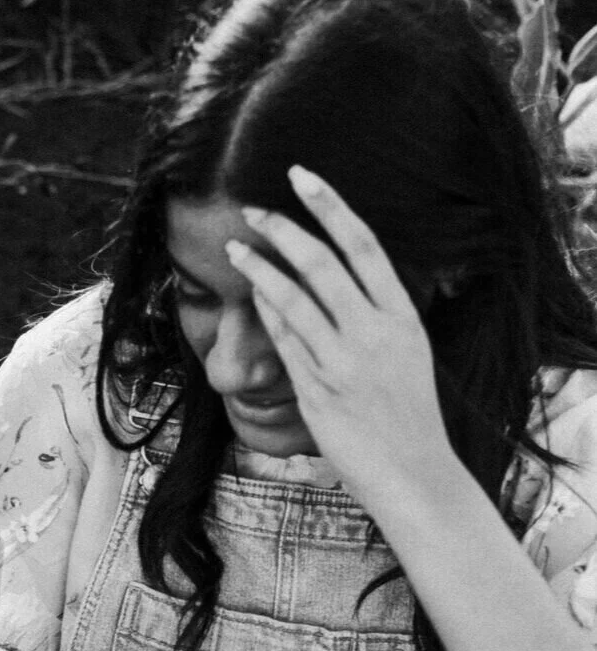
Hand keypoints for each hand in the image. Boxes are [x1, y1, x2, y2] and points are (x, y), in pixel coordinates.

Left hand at [225, 166, 456, 517]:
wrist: (414, 474)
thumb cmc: (409, 414)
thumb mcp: (409, 352)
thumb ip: (379, 315)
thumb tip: (343, 279)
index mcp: (403, 317)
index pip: (364, 245)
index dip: (330, 205)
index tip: (302, 176)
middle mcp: (374, 334)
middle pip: (321, 263)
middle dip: (281, 229)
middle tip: (253, 210)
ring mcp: (343, 363)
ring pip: (292, 300)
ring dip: (260, 268)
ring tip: (236, 248)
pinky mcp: (317, 392)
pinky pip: (284, 341)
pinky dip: (267, 312)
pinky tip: (252, 294)